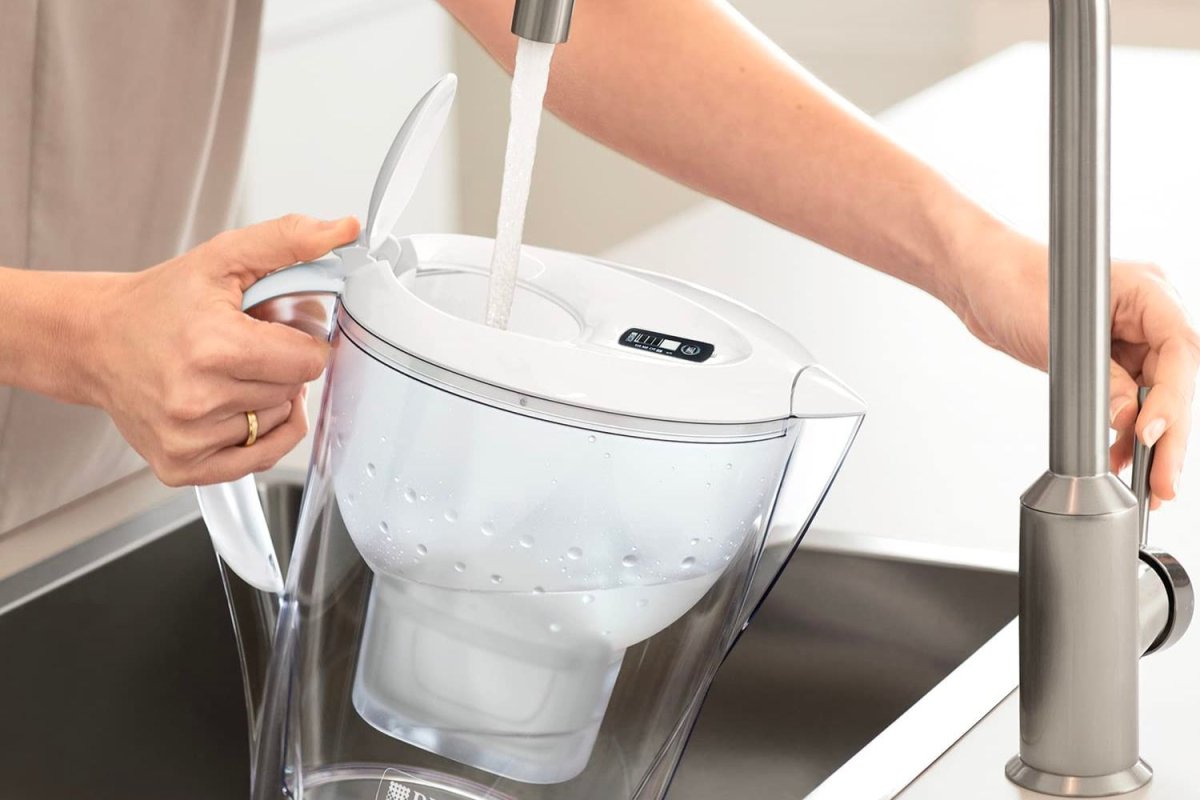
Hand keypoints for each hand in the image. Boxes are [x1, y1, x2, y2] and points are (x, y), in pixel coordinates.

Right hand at [84, 214, 359, 485]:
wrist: (94, 340)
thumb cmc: (159, 303)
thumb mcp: (224, 258)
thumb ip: (289, 241)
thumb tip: (344, 230)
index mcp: (213, 346)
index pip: (309, 361)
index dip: (302, 342)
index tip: (276, 330)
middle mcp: (197, 399)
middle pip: (293, 391)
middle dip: (281, 367)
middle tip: (245, 348)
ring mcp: (187, 438)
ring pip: (277, 424)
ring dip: (267, 400)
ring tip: (228, 374)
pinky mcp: (179, 466)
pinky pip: (257, 459)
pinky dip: (258, 435)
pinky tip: (233, 407)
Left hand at [954, 232, 1198, 507]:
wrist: (980, 280)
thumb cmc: (1014, 284)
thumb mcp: (1058, 337)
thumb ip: (1101, 381)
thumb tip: (1128, 424)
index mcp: (1149, 293)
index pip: (1181, 351)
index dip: (1172, 399)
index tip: (1150, 435)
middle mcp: (1149, 315)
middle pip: (1176, 382)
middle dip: (1170, 436)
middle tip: (1162, 484)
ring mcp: (1132, 337)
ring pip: (1157, 398)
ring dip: (1151, 442)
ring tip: (1145, 487)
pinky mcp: (1111, 359)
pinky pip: (1132, 400)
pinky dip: (1127, 431)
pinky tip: (1120, 460)